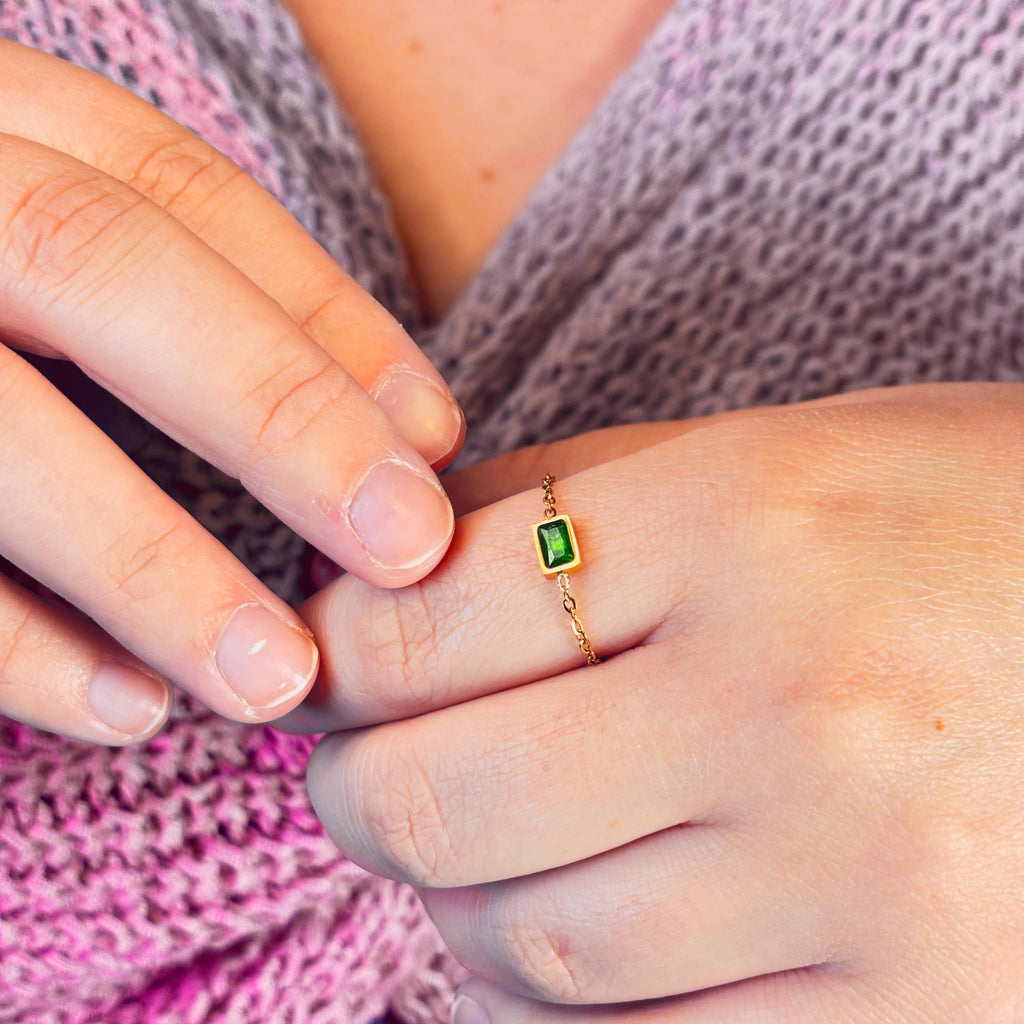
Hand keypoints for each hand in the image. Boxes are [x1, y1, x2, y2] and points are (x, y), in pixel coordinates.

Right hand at [0, 41, 462, 744]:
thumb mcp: (37, 239)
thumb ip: (178, 299)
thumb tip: (404, 430)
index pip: (175, 189)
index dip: (320, 312)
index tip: (437, 433)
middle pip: (96, 265)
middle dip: (273, 412)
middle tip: (410, 545)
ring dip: (150, 565)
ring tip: (280, 679)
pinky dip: (12, 645)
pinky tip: (133, 709)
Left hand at [296, 383, 1023, 1023]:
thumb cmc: (966, 516)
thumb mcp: (780, 453)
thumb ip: (581, 494)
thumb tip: (401, 553)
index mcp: (744, 523)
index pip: (424, 616)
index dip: (341, 650)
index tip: (336, 665)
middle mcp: (792, 702)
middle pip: (444, 796)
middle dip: (360, 793)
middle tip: (364, 772)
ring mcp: (864, 877)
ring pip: (535, 944)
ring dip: (463, 903)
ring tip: (482, 849)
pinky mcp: (925, 1010)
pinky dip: (572, 1004)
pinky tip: (582, 936)